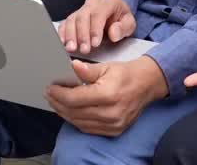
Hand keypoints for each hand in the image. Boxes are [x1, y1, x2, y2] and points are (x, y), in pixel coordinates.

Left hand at [44, 57, 167, 135]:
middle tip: (49, 94)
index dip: (59, 94)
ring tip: (57, 102)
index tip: (50, 88)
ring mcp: (113, 124)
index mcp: (108, 94)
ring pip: (79, 122)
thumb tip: (71, 67)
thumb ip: (87, 70)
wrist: (147, 85)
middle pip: (74, 112)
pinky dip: (76, 120)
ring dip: (65, 113)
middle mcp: (111, 112)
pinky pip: (88, 128)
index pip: (74, 98)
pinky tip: (70, 112)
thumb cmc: (126, 74)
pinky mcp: (114, 130)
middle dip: (58, 103)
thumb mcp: (106, 67)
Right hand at [59, 0, 135, 54]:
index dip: (95, 29)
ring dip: (70, 35)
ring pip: (72, 19)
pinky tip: (63, 43)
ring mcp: (81, 8)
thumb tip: (113, 34)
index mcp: (108, 1)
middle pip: (83, 16)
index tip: (95, 43)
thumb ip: (123, 28)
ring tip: (72, 48)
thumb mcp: (130, 23)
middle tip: (84, 49)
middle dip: (82, 34)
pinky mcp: (74, 16)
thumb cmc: (121, 18)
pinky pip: (65, 22)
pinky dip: (62, 33)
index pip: (99, 13)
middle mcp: (92, 2)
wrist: (115, 11)